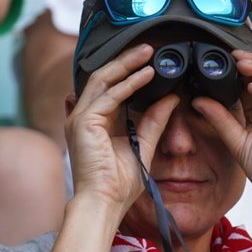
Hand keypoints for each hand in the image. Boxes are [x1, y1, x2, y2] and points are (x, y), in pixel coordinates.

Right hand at [65, 44, 179, 212]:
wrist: (105, 203)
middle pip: (104, 78)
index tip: (149, 62)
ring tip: (149, 53)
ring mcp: (80, 118)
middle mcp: (83, 116)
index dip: (127, 73)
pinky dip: (129, 83)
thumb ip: (154, 121)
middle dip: (127, 61)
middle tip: (149, 48)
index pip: (109, 88)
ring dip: (127, 64)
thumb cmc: (118, 184)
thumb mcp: (142, 145)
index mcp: (95, 122)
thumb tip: (171, 99)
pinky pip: (109, 95)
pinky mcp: (84, 122)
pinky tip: (147, 75)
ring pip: (103, 79)